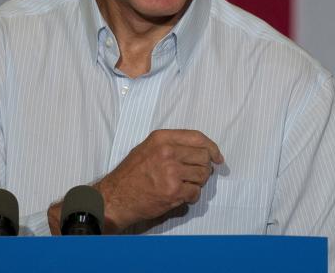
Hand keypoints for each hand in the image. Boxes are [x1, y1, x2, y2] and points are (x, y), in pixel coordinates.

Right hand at [94, 129, 222, 232]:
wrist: (117, 196)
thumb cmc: (131, 173)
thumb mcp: (148, 148)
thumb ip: (172, 144)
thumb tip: (200, 149)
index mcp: (161, 138)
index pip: (197, 138)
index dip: (212, 147)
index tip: (217, 157)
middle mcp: (167, 152)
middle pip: (204, 157)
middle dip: (204, 167)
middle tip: (194, 174)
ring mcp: (171, 172)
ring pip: (203, 175)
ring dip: (198, 182)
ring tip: (184, 185)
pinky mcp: (173, 191)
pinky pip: (195, 192)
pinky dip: (191, 196)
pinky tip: (180, 196)